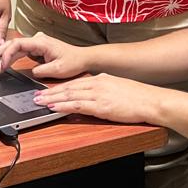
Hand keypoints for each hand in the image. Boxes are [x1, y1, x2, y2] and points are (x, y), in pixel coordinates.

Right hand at [0, 32, 89, 80]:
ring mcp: (35, 44)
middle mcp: (36, 40)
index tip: (1, 66)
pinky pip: (18, 52)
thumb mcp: (59, 69)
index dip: (6, 54)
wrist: (83, 58)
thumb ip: (42, 70)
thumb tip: (30, 72)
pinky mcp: (35, 50)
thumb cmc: (74, 61)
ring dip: (0, 58)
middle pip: (11, 44)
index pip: (18, 44)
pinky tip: (0, 65)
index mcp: (41, 42)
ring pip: (13, 48)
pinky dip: (9, 59)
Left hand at [33, 74, 166, 125]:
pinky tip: (54, 107)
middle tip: (35, 95)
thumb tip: (94, 95)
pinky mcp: (101, 106)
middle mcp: (97, 84)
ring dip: (52, 99)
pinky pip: (78, 105)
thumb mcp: (119, 88)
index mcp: (101, 79)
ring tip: (39, 102)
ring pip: (69, 95)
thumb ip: (105, 89)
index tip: (47, 90)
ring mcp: (99, 94)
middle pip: (68, 87)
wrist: (152, 101)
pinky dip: (64, 106)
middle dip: (50, 92)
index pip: (75, 83)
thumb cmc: (139, 97)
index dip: (58, 87)